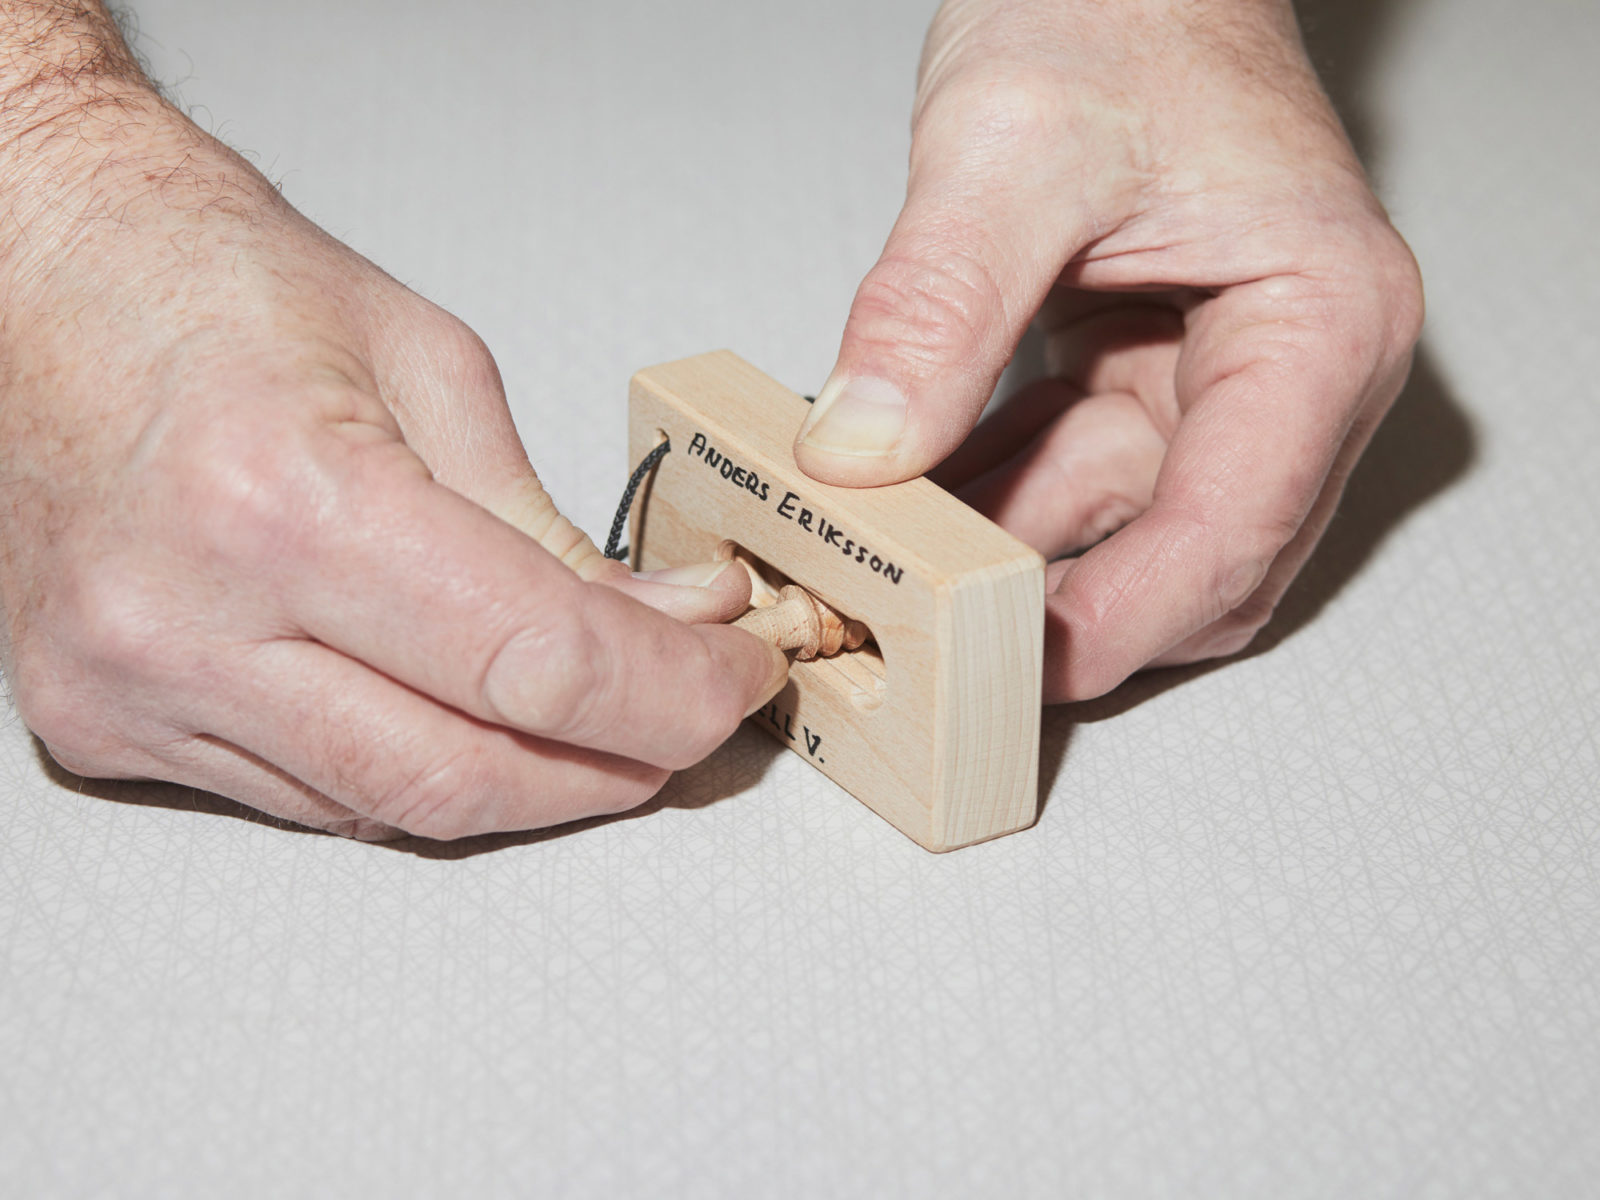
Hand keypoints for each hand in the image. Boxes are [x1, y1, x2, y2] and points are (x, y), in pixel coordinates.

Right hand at [0, 14, 785, 838]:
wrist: (41, 275)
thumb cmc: (211, 283)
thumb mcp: (430, 370)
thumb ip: (549, 529)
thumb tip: (662, 628)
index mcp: (283, 498)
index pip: (535, 664)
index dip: (670, 694)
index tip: (732, 681)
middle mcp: (186, 615)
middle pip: (469, 775)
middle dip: (617, 764)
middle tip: (685, 713)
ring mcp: (132, 687)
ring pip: (393, 807)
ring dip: (528, 778)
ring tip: (596, 712)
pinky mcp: (102, 724)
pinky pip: (313, 795)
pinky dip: (416, 765)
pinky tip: (463, 711)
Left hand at [795, 0, 1423, 701]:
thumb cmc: (1123, 5)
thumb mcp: (1009, 145)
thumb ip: (937, 303)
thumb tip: (869, 449)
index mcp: (1320, 323)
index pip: (1235, 528)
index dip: (1123, 618)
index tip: (1015, 668)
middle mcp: (1291, 368)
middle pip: (1195, 557)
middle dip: (1067, 602)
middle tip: (940, 632)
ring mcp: (1221, 375)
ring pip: (1121, 526)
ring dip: (1011, 547)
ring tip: (894, 548)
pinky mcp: (1151, 370)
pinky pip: (1077, 473)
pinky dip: (997, 492)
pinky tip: (913, 492)